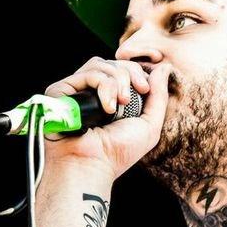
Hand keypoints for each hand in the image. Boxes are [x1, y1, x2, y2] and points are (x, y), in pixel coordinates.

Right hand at [43, 57, 171, 181]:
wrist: (94, 164)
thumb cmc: (119, 151)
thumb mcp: (149, 125)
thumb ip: (159, 96)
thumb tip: (164, 67)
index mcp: (111, 97)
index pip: (124, 69)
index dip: (137, 72)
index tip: (145, 89)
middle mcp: (93, 91)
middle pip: (114, 62)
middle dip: (130, 74)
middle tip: (134, 95)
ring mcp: (76, 89)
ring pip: (101, 64)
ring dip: (117, 80)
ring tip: (119, 104)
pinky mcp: (62, 90)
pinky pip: (88, 73)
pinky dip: (103, 86)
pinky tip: (107, 107)